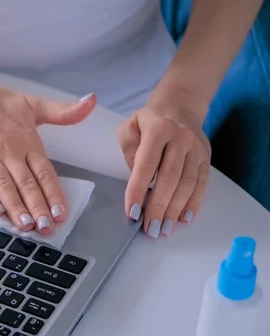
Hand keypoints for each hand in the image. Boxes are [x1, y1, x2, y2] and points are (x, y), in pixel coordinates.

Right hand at [0, 65, 95, 233]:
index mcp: (27, 140)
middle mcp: (9, 150)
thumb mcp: (33, 103)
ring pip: (4, 186)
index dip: (53, 194)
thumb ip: (63, 111)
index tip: (61, 213)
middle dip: (38, 208)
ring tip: (25, 225)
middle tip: (46, 228)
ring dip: (15, 207)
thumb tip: (92, 102)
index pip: (44, 172)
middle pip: (26, 184)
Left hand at [117, 98, 210, 237]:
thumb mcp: (129, 127)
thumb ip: (129, 150)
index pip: (146, 164)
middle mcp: (181, 138)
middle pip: (169, 178)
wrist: (179, 105)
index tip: (132, 211)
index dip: (138, 189)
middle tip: (150, 228)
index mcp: (158, 129)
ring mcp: (196, 148)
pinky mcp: (205, 157)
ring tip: (165, 229)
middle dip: (158, 206)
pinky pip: (202, 183)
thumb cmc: (148, 121)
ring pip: (187, 183)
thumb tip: (136, 179)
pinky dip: (194, 203)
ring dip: (175, 209)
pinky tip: (184, 219)